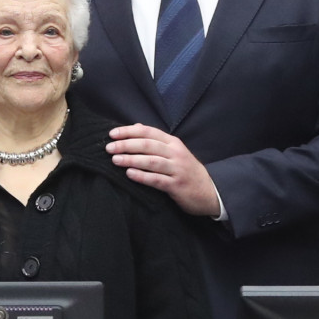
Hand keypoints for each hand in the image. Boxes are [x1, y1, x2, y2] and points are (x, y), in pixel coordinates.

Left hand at [107, 124, 221, 217]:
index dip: (128, 131)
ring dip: (131, 159)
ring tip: (115, 160)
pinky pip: (156, 179)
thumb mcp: (174, 151)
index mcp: (173, 143)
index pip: (148, 132)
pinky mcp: (177, 185)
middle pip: (147, 145)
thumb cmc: (187, 171)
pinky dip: (142, 176)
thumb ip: (155, 140)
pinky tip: (129, 175)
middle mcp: (175, 153)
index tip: (112, 134)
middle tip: (109, 148)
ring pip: (151, 161)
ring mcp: (177, 169)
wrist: (209, 191)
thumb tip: (135, 126)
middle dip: (126, 145)